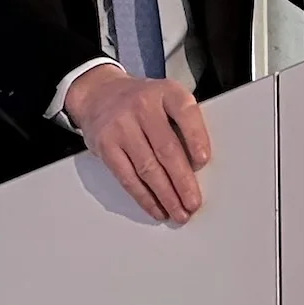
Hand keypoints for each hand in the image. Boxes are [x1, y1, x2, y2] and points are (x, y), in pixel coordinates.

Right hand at [64, 64, 211, 222]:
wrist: (99, 94)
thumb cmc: (141, 101)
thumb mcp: (165, 98)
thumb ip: (182, 123)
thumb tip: (198, 168)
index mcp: (166, 92)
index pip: (185, 113)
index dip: (195, 137)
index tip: (204, 160)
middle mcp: (143, 106)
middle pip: (166, 149)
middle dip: (183, 181)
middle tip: (193, 202)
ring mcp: (121, 126)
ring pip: (147, 168)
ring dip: (166, 196)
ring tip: (179, 212)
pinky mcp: (106, 146)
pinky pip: (128, 177)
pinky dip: (144, 197)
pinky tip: (157, 208)